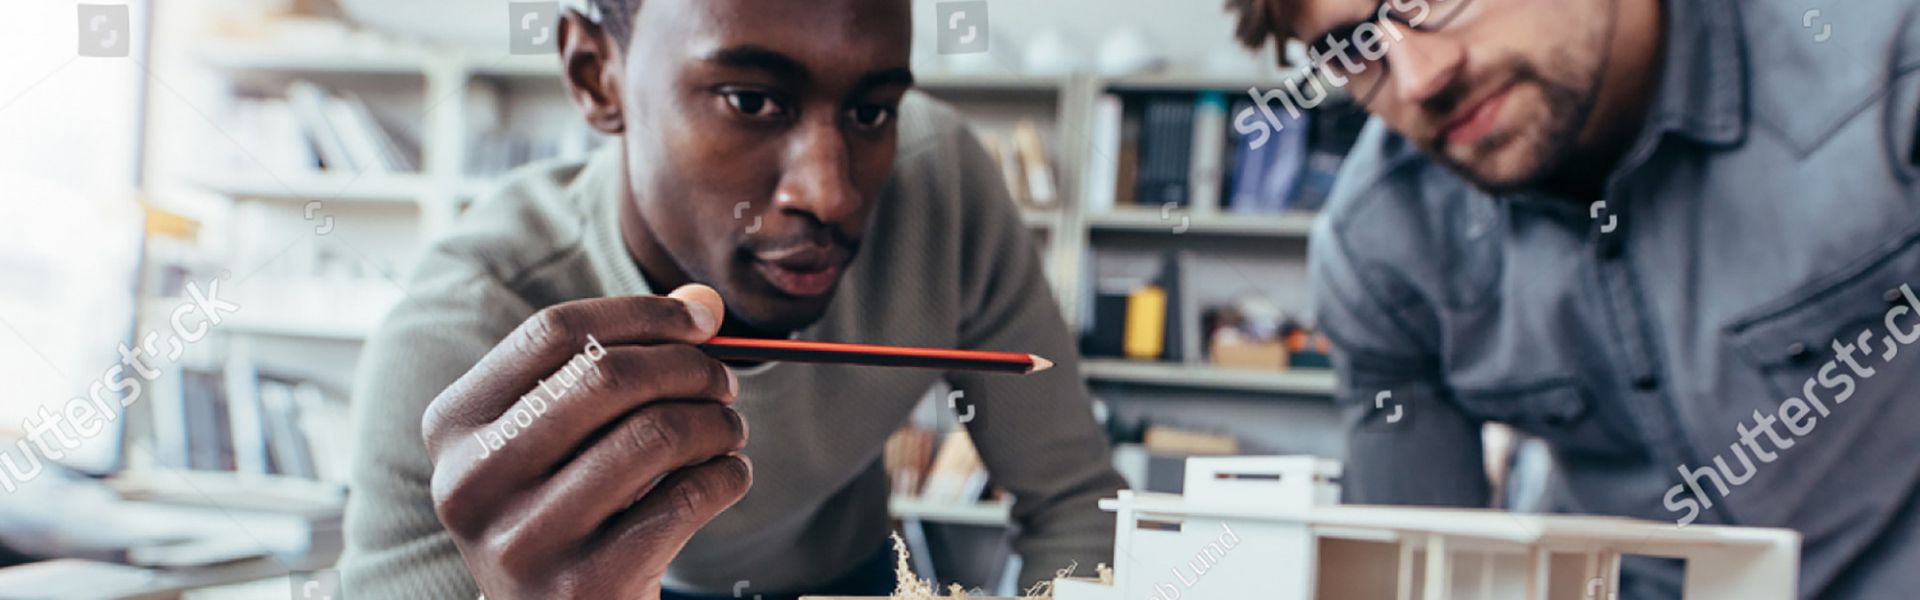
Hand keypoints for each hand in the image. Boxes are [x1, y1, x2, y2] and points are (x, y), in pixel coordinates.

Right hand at [422, 285, 748, 599]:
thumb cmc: (567, 509)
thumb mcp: (562, 438)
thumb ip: (618, 361)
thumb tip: (704, 305)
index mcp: (453, 426)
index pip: (553, 332)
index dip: (641, 315)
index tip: (701, 322)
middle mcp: (473, 482)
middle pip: (607, 377)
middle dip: (689, 368)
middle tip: (724, 382)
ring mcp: (524, 540)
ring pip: (655, 436)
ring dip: (717, 422)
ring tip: (729, 430)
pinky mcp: (585, 586)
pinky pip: (686, 500)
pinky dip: (727, 476)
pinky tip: (727, 476)